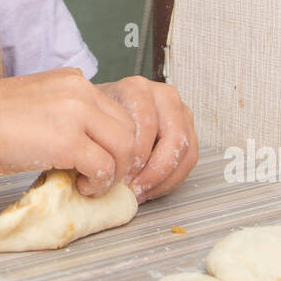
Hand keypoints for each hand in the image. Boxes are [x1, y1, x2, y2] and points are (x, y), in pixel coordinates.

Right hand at [0, 67, 137, 195]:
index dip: (116, 141)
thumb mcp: (36, 102)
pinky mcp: (67, 141)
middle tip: (105, 177)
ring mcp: (75, 114)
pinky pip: (104, 166)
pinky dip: (99, 183)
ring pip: (124, 146)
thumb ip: (64, 114)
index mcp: (73, 80)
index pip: (115, 110)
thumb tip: (84, 145)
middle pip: (128, 127)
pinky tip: (82, 188)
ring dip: (114, 172)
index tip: (106, 161)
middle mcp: (80, 90)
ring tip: (92, 184)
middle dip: (123, 157)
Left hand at [94, 76, 197, 202]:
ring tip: (141, 191)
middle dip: (154, 170)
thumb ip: (97, 137)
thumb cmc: (99, 118)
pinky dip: (171, 179)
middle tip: (134, 188)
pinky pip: (190, 159)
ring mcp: (180, 111)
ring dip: (164, 177)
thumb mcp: (91, 120)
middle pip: (173, 137)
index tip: (120, 177)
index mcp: (136, 89)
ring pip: (185, 149)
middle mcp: (162, 95)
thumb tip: (100, 171)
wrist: (106, 110)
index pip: (145, 124)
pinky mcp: (189, 129)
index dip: (135, 156)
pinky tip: (151, 188)